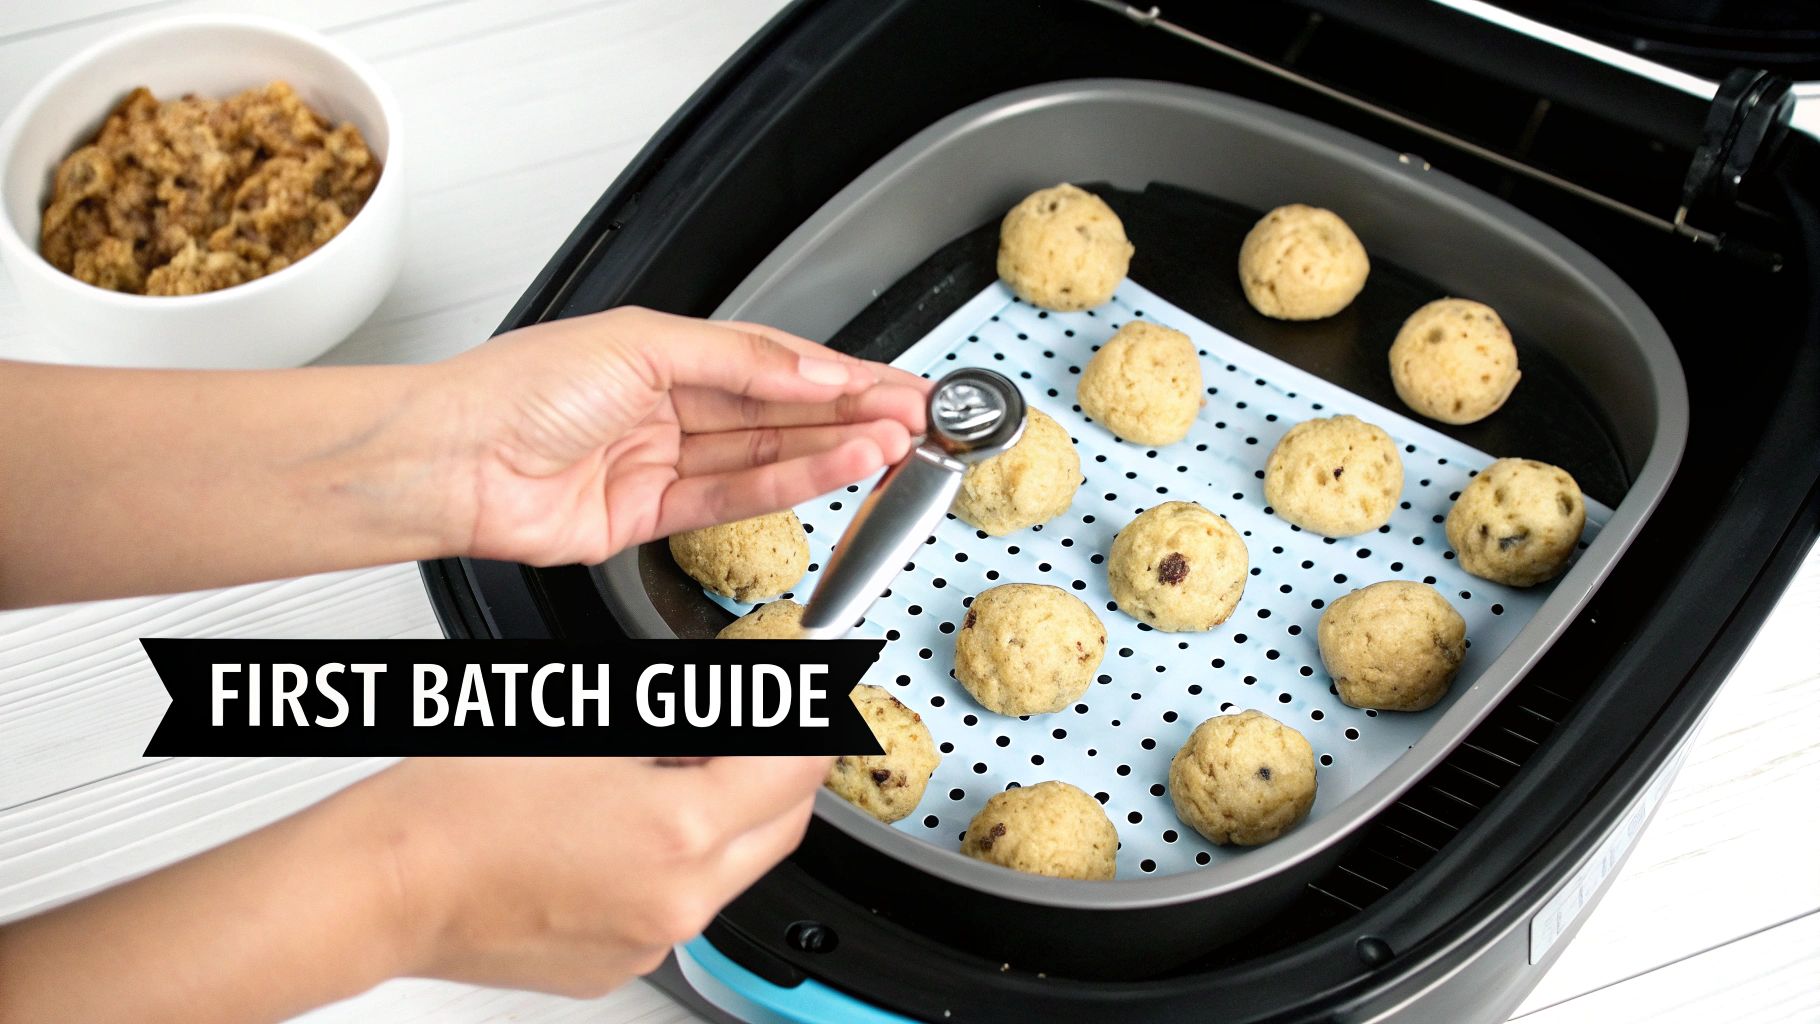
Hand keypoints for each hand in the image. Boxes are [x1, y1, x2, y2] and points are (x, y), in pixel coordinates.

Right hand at [0, 755, 830, 1020]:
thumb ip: (681, 719)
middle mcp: (677, 901)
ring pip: (734, 869)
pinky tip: (630, 824)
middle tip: (762, 720)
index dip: (811, 717)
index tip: (814, 691)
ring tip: (683, 764)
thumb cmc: (452, 804)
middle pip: (781, 825)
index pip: (796, 766)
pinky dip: (679, 863)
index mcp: (678, 832)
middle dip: (782, 769)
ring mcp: (649, 942)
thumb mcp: (585, 722)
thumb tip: (733, 703)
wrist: (379, 887)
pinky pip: (680, 906)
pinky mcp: (617, 966)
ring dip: (732, 817)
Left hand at [445, 308, 928, 565]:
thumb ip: (738, 360)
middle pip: (778, 409)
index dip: (839, 372)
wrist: (449, 462)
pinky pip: (735, 497)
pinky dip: (790, 485)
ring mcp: (660, 461)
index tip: (895, 382)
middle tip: (914, 417)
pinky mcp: (651, 516)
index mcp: (662, 349)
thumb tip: (813, 367)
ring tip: (891, 443)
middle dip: (851, 410)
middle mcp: (664, 403)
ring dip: (833, 449)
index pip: (772, 360)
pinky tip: (835, 469)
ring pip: (766, 455)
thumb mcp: (642, 346)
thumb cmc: (514, 390)